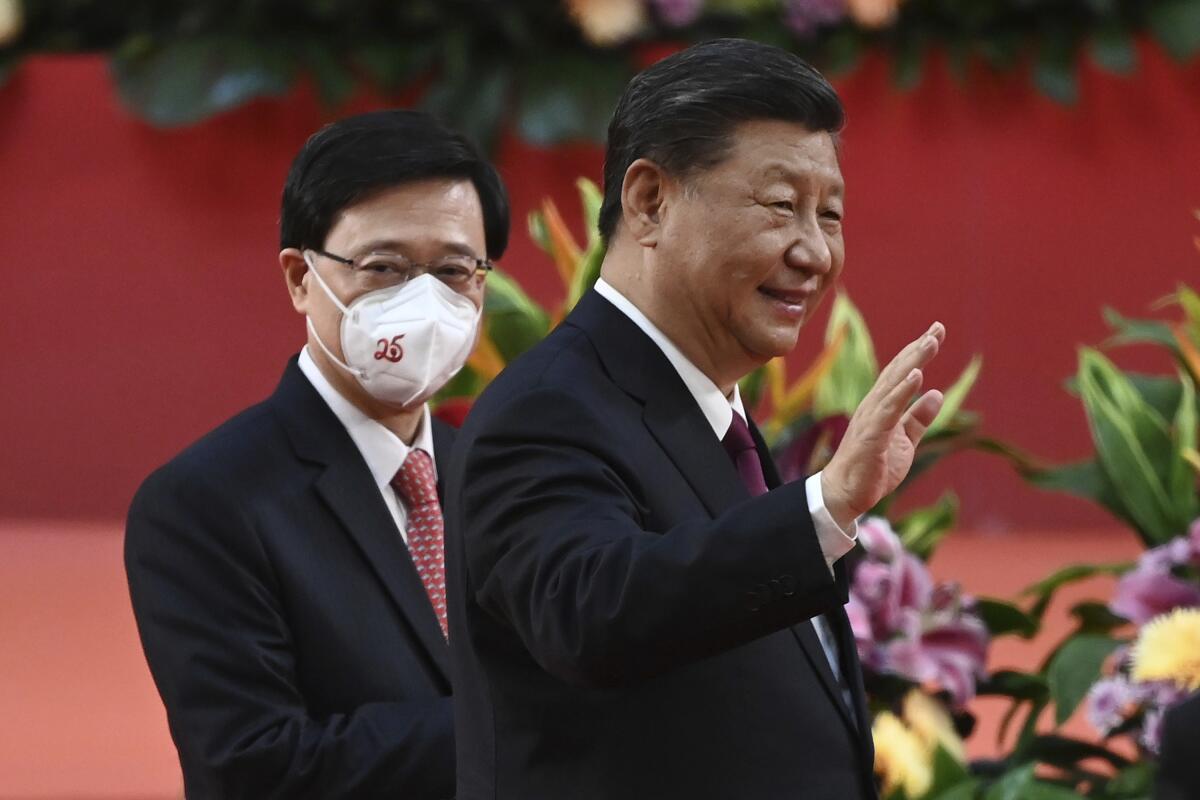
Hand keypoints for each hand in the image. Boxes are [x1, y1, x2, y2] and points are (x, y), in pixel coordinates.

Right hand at [821, 322, 946, 528]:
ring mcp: (871, 419)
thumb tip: (936, 393)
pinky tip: (917, 376)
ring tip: (930, 343)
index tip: (936, 332)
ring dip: (913, 362)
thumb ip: (918, 418)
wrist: (846, 494)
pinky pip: (889, 410)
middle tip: (938, 328)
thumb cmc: (872, 468)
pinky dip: (903, 392)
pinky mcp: (872, 436)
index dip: (918, 352)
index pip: (901, 373)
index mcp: (881, 407)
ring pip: (894, 384)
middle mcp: (874, 406)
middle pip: (898, 371)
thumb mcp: (904, 441)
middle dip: (918, 349)